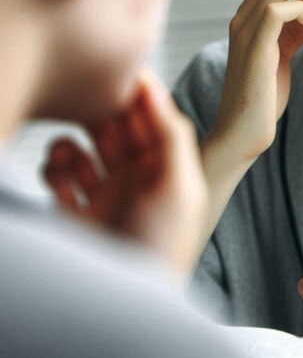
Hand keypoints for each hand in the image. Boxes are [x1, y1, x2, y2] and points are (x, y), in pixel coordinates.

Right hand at [43, 69, 208, 277]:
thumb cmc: (163, 245)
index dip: (136, 93)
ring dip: (72, 142)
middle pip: (114, 128)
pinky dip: (54, 167)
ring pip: (83, 148)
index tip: (119, 69)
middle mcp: (133, 177)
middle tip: (84, 100)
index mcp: (163, 166)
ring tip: (67, 149)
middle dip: (100, 114)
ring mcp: (103, 194)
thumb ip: (171, 136)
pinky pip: (59, 175)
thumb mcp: (179, 186)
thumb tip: (156, 91)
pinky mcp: (76, 212)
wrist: (128, 302)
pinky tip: (57, 172)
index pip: (150, 118)